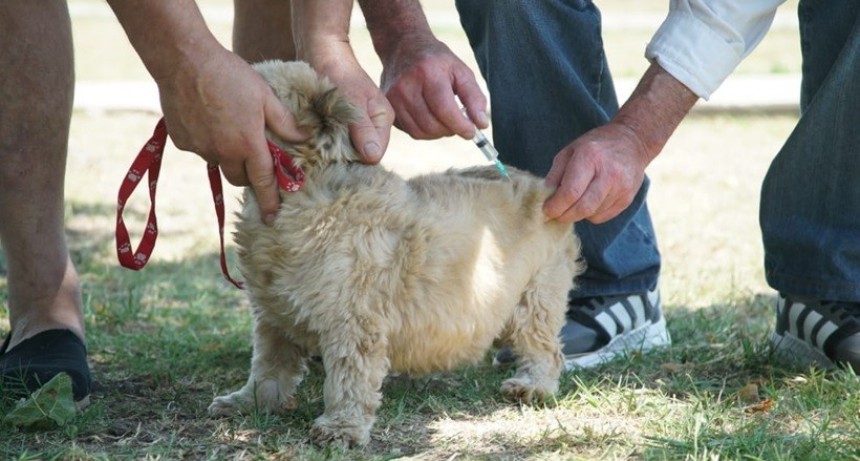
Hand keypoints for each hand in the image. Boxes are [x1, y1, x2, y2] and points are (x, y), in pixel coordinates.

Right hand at [156, 47, 308, 223]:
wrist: (184, 61)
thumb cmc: (229, 75)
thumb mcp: (264, 95)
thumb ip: (284, 122)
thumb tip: (304, 138)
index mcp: (248, 144)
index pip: (263, 181)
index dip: (269, 200)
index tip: (271, 218)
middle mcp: (223, 152)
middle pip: (239, 178)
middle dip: (247, 172)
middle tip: (250, 152)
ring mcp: (200, 148)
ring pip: (217, 162)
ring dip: (225, 153)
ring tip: (225, 122)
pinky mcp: (181, 141)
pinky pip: (199, 149)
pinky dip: (205, 140)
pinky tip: (205, 116)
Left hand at [301, 41, 394, 163]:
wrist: (321, 55)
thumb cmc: (338, 73)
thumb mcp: (352, 101)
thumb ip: (362, 128)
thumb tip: (373, 157)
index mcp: (383, 120)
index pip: (376, 154)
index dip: (358, 158)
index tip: (337, 153)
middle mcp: (374, 127)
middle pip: (362, 155)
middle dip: (345, 155)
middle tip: (325, 147)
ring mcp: (358, 127)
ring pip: (348, 151)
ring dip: (333, 149)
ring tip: (319, 142)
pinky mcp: (343, 126)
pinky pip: (337, 143)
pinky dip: (326, 143)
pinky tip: (316, 138)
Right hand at [380, 38, 487, 139]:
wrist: (403, 47)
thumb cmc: (437, 61)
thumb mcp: (460, 71)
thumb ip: (474, 97)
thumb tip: (481, 124)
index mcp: (427, 72)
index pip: (445, 109)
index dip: (460, 125)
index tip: (471, 131)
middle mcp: (406, 86)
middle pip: (432, 125)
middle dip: (450, 129)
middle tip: (458, 122)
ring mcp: (393, 98)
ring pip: (420, 132)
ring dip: (438, 133)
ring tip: (445, 120)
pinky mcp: (389, 108)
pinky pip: (411, 131)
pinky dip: (425, 131)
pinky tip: (430, 118)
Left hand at [543, 122, 649, 223]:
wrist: (632, 142)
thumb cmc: (595, 146)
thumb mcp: (570, 151)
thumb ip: (555, 174)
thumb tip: (545, 198)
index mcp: (590, 157)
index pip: (570, 192)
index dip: (555, 206)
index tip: (546, 210)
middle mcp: (609, 173)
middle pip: (582, 208)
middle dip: (564, 216)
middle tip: (554, 214)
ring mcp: (621, 188)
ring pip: (591, 214)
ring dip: (576, 214)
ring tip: (572, 203)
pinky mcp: (627, 199)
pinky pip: (602, 217)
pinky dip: (590, 214)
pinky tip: (588, 201)